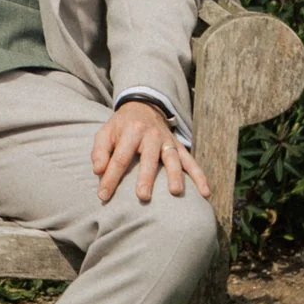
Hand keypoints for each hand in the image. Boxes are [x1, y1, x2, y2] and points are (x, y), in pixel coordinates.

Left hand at [90, 100, 211, 207]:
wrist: (143, 107)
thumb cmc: (121, 127)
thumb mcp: (105, 133)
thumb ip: (100, 151)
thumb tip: (98, 171)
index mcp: (131, 131)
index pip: (120, 157)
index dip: (111, 178)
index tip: (103, 196)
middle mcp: (152, 136)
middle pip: (149, 159)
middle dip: (146, 178)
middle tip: (142, 196)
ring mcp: (168, 141)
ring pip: (173, 159)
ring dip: (175, 176)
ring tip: (176, 192)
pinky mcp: (179, 147)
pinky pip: (191, 162)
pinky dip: (199, 176)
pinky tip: (205, 192)